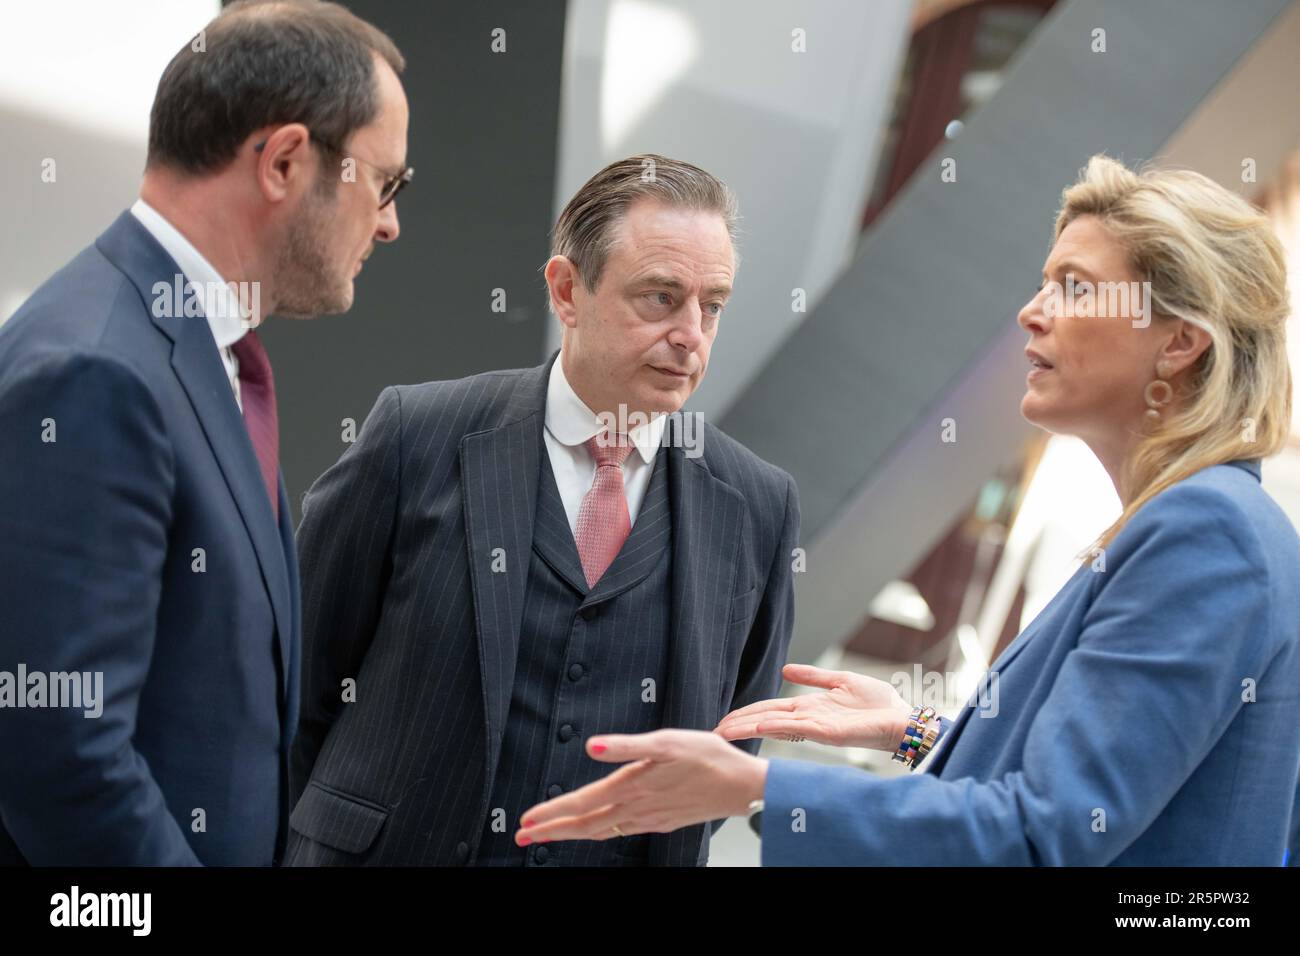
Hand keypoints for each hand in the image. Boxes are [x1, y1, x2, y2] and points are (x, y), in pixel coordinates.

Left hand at [514, 730, 766, 844]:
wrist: (743, 786)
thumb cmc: (709, 758)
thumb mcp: (668, 742)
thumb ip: (626, 745)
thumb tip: (592, 746)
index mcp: (632, 786)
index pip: (582, 803)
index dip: (552, 813)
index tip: (526, 822)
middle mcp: (636, 807)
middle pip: (586, 824)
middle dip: (552, 830)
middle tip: (523, 837)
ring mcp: (649, 818)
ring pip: (602, 830)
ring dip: (572, 832)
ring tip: (550, 835)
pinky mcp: (661, 820)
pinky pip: (621, 830)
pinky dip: (600, 832)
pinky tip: (598, 829)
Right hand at [714, 662, 913, 750]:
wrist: (901, 718)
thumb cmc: (878, 703)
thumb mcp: (840, 681)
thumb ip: (813, 676)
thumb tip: (786, 670)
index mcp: (809, 708)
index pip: (771, 710)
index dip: (748, 713)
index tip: (726, 719)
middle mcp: (808, 719)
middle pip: (767, 719)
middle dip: (741, 724)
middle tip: (715, 731)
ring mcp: (816, 727)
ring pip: (775, 726)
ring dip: (750, 728)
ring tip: (726, 731)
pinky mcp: (828, 732)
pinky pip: (797, 728)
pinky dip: (777, 727)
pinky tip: (759, 726)